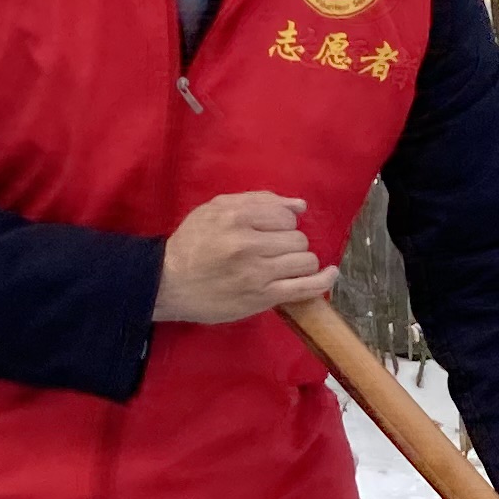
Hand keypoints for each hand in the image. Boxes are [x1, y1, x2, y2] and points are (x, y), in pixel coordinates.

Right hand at [157, 191, 328, 323]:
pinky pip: (306, 287)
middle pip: (297, 238)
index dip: (283, 224)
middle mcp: (248, 243)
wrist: (167, 283)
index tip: (271, 232)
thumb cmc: (192, 244)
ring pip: (305, 260)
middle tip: (273, 251)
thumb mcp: (215, 210)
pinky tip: (330, 273)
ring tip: (286, 264)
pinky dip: (324, 280)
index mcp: (236, 217)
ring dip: (301, 261)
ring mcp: (257, 272)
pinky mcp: (263, 297)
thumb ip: (258, 201)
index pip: (285, 216)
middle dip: (290, 243)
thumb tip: (299, 205)